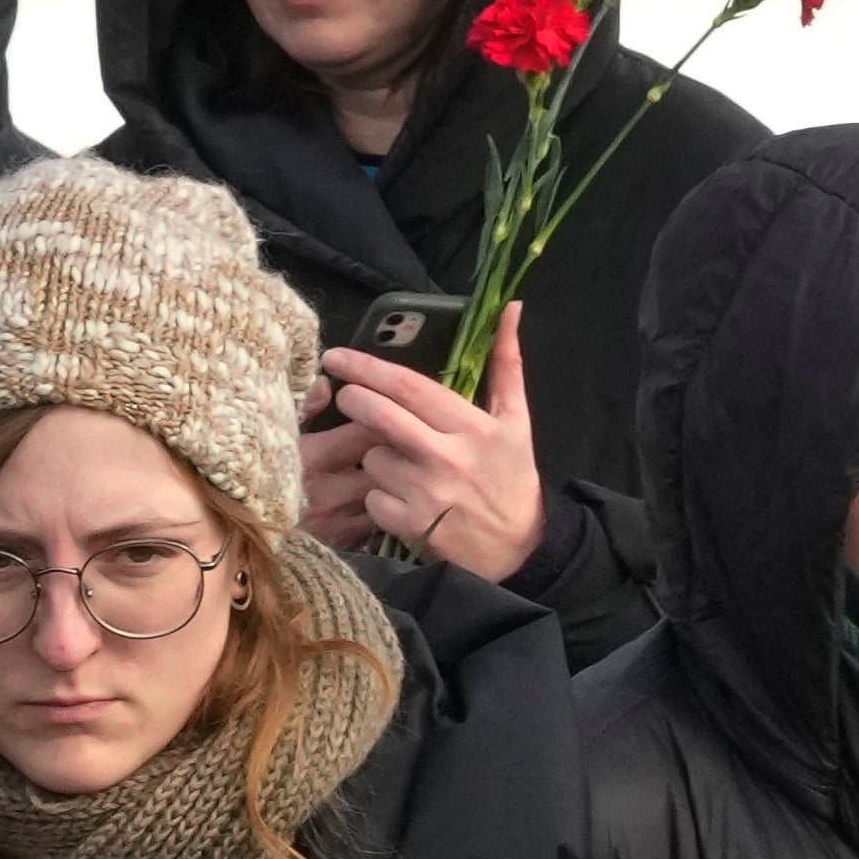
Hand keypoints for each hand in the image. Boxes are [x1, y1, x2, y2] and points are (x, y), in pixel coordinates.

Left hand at [300, 308, 546, 583]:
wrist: (521, 549)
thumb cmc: (514, 479)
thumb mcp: (516, 421)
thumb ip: (507, 363)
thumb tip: (510, 308)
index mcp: (473, 427)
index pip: (409, 387)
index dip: (367, 367)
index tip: (337, 357)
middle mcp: (448, 458)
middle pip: (379, 416)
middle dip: (353, 400)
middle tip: (347, 397)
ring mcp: (428, 493)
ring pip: (372, 458)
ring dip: (376, 457)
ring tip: (402, 466)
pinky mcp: (413, 525)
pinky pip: (373, 497)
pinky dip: (381, 496)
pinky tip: (404, 499)